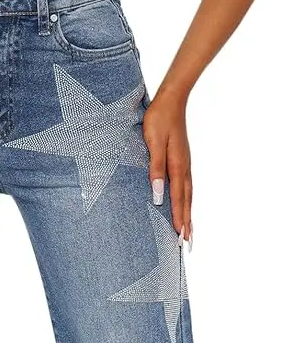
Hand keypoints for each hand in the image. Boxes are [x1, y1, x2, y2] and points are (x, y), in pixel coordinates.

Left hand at [143, 88, 191, 243]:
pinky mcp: (182, 159)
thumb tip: (157, 195)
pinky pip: (186, 185)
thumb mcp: (153, 143)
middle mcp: (184, 168)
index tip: (180, 237)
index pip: (178, 199)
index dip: (179, 219)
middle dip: (187, 223)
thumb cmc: (158, 120)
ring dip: (188, 213)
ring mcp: (185, 164)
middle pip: (187, 201)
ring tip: (188, 230)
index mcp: (177, 167)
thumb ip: (155, 169)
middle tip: (187, 243)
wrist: (172, 99)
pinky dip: (186, 199)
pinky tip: (184, 203)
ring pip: (188, 194)